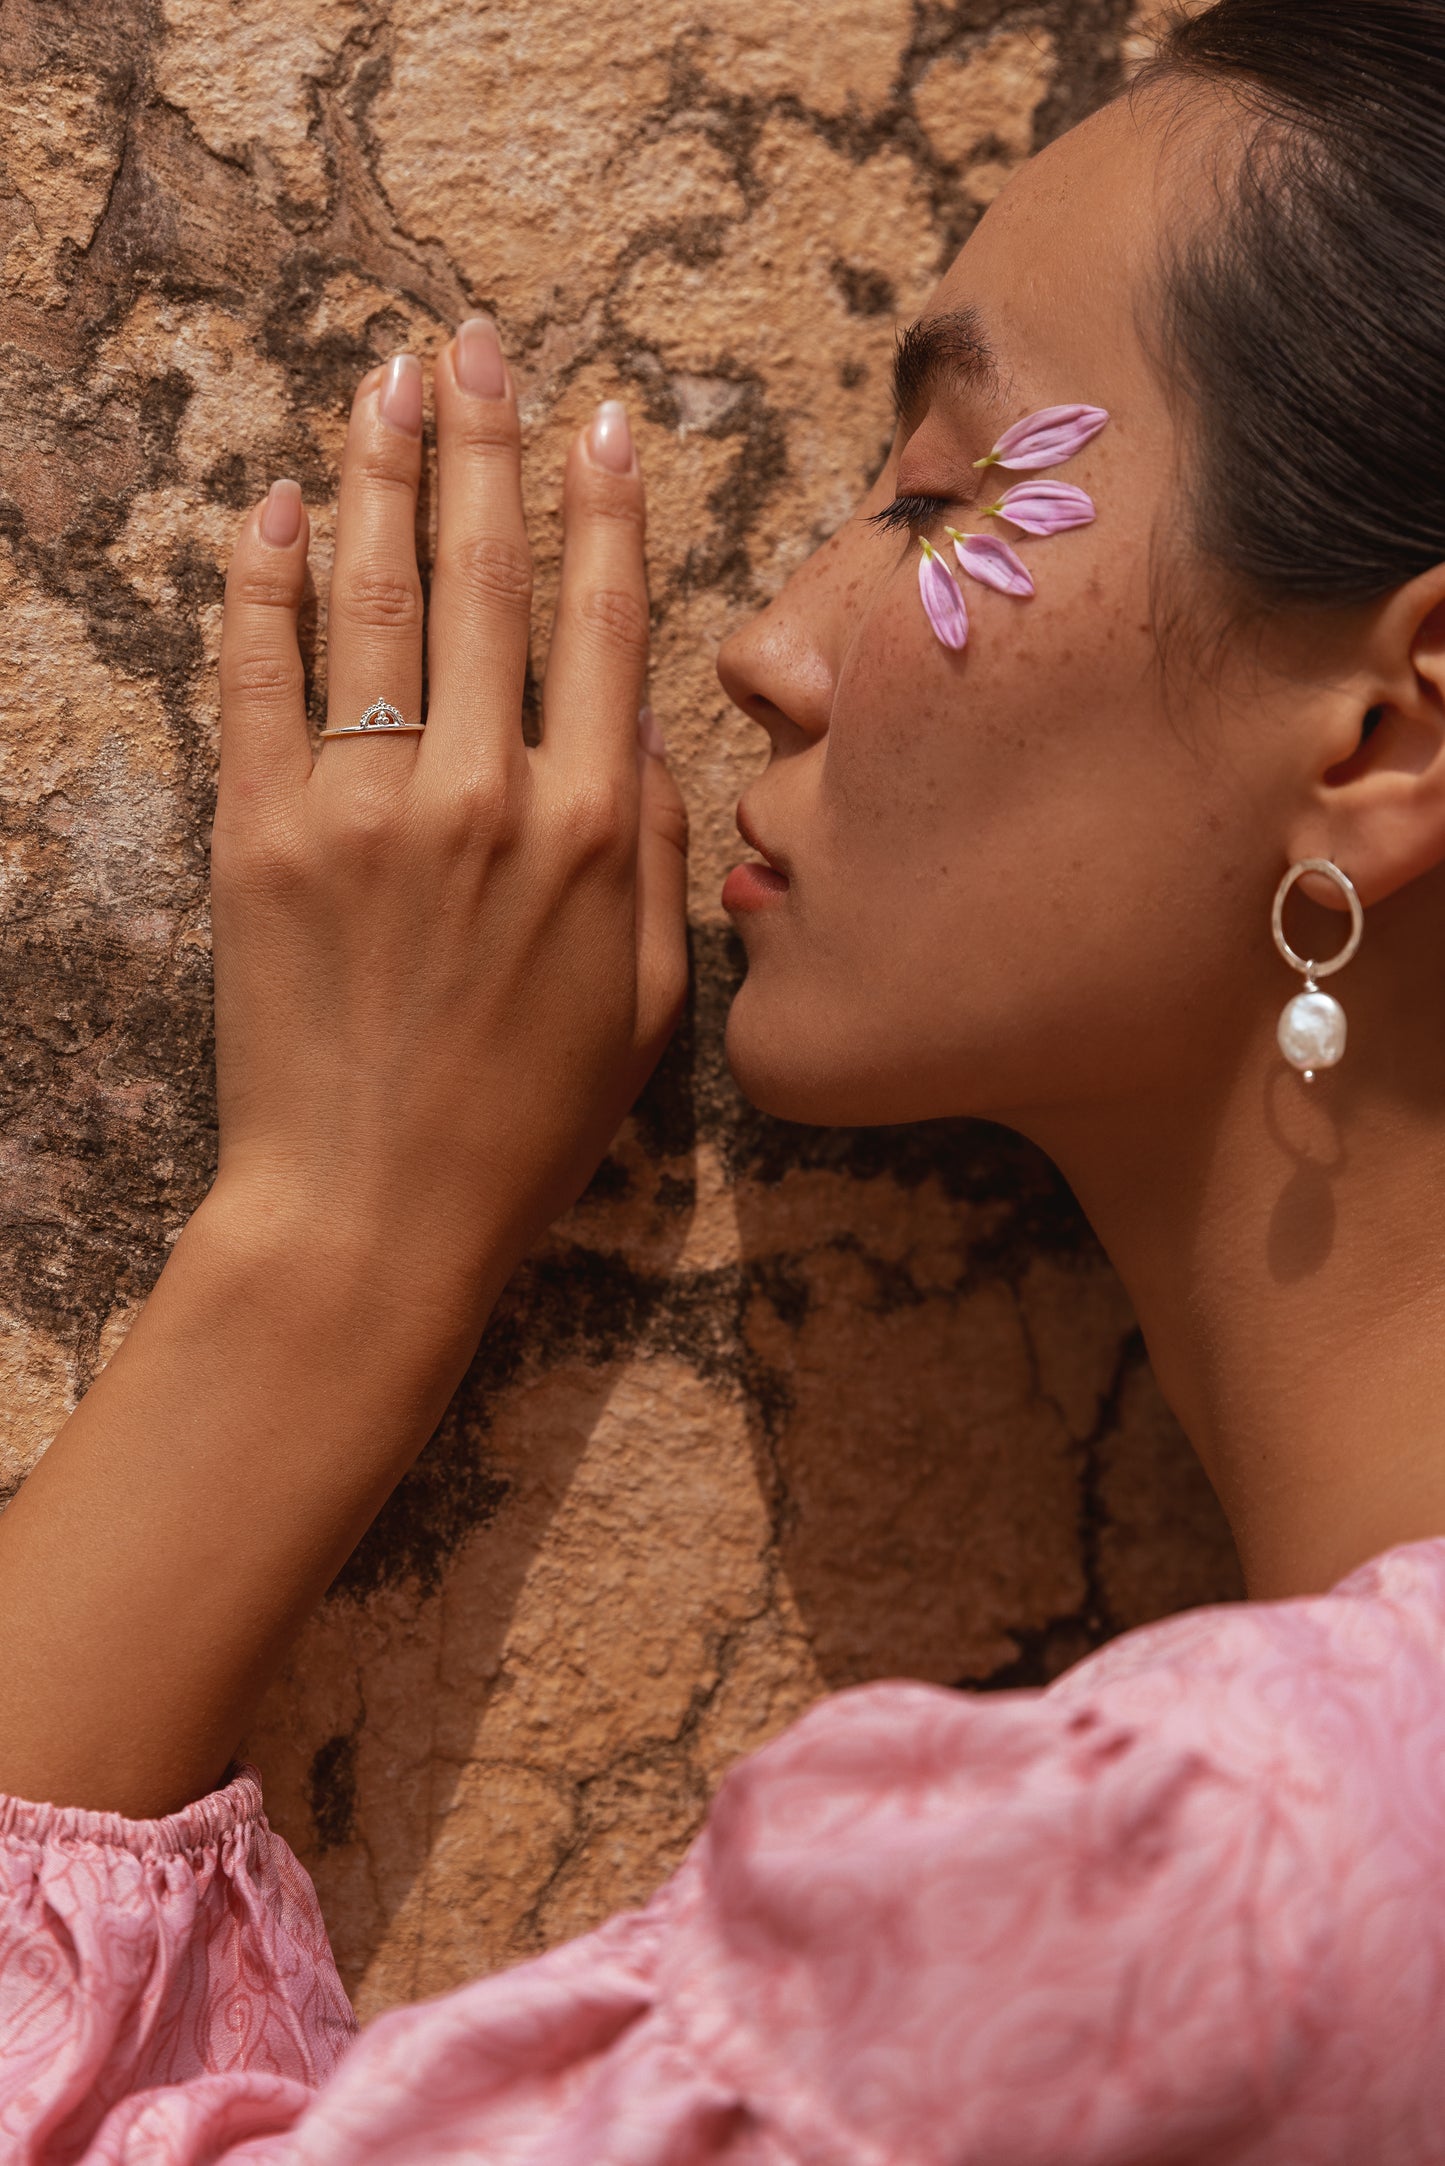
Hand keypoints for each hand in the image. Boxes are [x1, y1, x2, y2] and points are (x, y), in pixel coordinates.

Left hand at [0, 327, 687, 1816]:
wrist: (373, 1212)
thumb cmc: (529, 1123)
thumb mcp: (650, 1004)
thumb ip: (660, 860)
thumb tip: (646, 746)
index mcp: (593, 831)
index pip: (602, 627)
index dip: (603, 511)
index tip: (599, 418)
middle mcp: (484, 793)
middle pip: (486, 579)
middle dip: (482, 446)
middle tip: (474, 344)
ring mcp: (363, 807)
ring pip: (373, 601)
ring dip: (376, 477)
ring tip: (382, 381)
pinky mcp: (263, 836)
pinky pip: (258, 679)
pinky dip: (258, 585)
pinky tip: (266, 507)